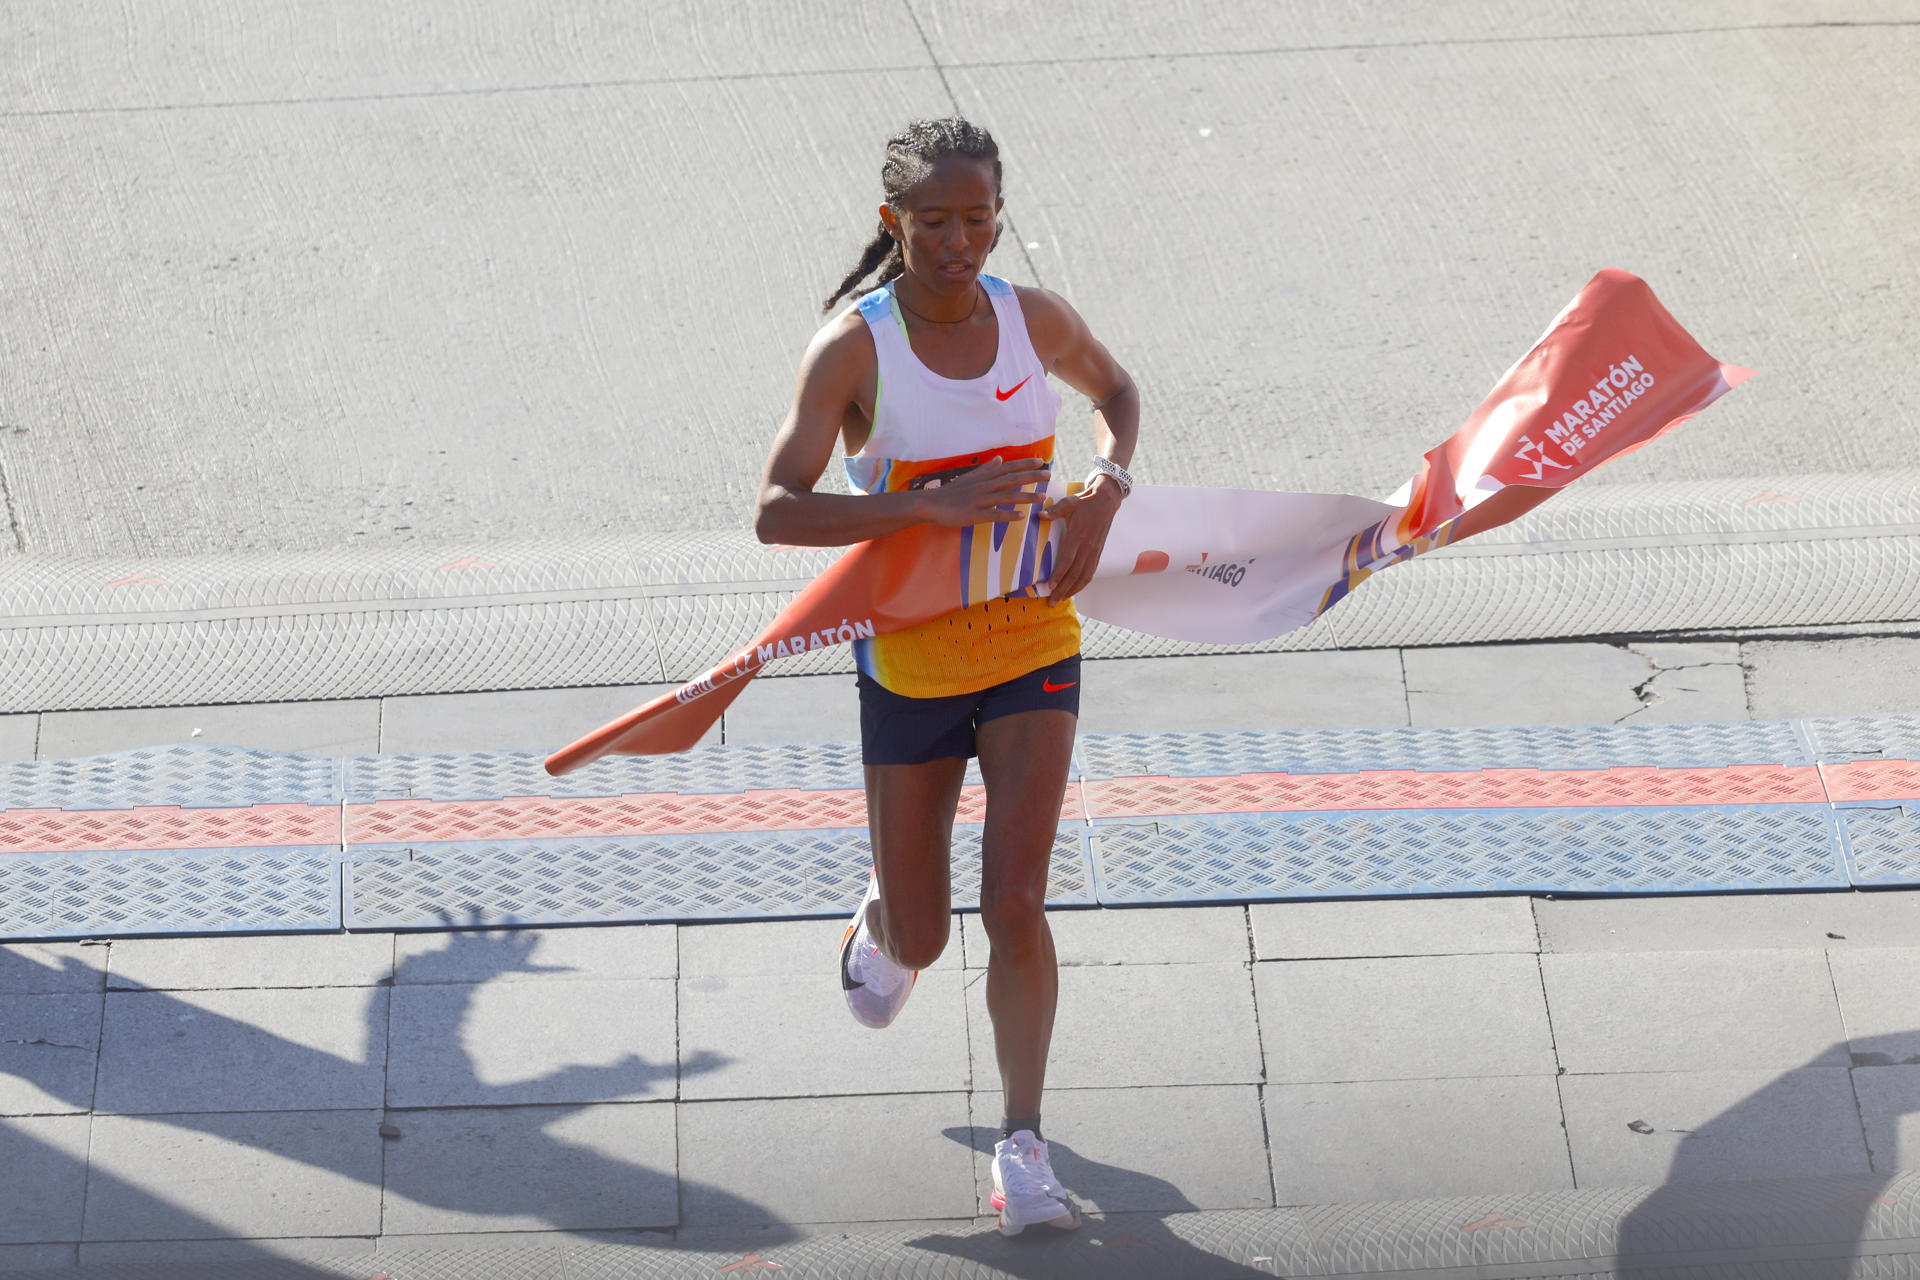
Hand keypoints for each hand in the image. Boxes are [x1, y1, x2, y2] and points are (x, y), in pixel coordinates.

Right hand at [916, 456, 1051, 526]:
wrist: (932, 503)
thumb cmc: (952, 492)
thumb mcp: (970, 477)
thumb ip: (986, 469)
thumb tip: (1000, 458)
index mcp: (984, 477)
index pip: (1008, 468)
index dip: (1025, 464)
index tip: (1041, 461)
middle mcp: (984, 486)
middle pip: (1011, 479)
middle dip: (1031, 476)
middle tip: (1048, 474)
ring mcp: (979, 500)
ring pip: (1006, 496)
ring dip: (1025, 496)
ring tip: (1042, 497)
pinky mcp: (974, 514)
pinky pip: (993, 514)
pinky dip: (1007, 515)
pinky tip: (1020, 517)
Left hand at [1041, 476, 1122, 602]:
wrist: (1106, 502)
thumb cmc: (1084, 502)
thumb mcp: (1068, 503)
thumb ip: (1054, 511)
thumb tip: (1040, 515)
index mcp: (1078, 536)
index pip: (1067, 560)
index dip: (1059, 574)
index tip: (1050, 585)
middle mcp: (1087, 547)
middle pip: (1075, 574)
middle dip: (1063, 589)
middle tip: (1051, 601)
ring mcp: (1094, 552)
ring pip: (1084, 576)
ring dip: (1073, 590)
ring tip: (1061, 599)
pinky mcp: (1098, 553)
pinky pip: (1090, 572)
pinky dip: (1082, 584)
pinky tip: (1074, 590)